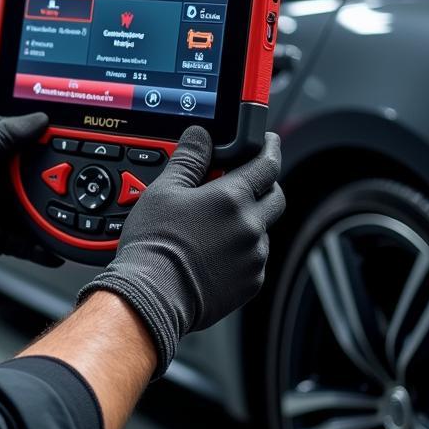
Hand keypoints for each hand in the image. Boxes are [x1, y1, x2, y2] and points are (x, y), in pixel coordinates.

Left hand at [0, 105, 58, 285]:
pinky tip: (58, 244)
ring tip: (76, 197)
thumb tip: (39, 119)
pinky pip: (28, 236)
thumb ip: (6, 134)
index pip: (7, 119)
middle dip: (48, 160)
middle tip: (77, 155)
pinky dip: (42, 243)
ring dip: (49, 200)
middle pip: (27, 159)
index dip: (29, 117)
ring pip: (32, 197)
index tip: (57, 116)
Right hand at [77, 126, 283, 378]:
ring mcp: (253, 257)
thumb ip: (189, 158)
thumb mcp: (164, 190)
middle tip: (244, 181)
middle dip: (265, 184)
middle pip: (275, 197)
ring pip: (263, 229)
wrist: (153, 293)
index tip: (269, 142)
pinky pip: (256, 258)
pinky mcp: (250, 282)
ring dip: (250, 220)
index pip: (267, 164)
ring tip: (217, 223)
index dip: (270, 148)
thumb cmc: (155, 243)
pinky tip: (216, 250)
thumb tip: (201, 135)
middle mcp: (250, 227)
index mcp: (232, 199)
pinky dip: (243, 249)